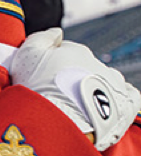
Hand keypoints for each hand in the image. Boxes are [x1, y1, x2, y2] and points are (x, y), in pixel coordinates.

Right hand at [9, 28, 139, 150]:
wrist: (55, 123)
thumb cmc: (38, 89)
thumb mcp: (26, 54)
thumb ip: (41, 38)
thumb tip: (55, 32)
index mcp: (78, 52)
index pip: (66, 51)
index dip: (52, 63)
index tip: (41, 75)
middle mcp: (99, 65)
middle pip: (85, 66)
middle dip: (73, 75)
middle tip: (56, 92)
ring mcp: (114, 84)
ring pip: (106, 80)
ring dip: (95, 87)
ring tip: (77, 104)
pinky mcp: (126, 105)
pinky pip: (129, 96)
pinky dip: (119, 98)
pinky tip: (105, 105)